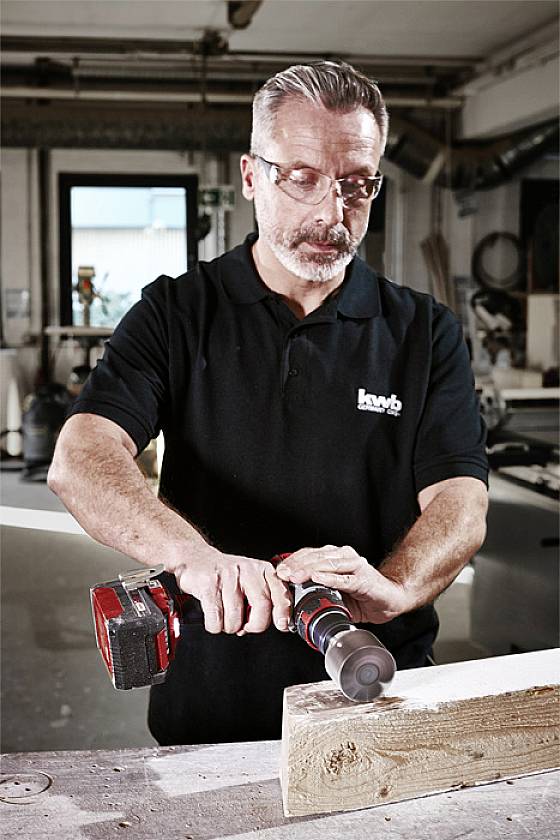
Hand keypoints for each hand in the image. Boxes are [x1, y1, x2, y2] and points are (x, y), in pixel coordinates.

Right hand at [171, 547, 291, 635]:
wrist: (196, 560)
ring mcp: (227, 576)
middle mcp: (247, 569)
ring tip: (225, 617)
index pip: (280, 591)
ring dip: (229, 626)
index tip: (281, 625)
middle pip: (261, 607)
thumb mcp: (252, 581)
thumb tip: (276, 623)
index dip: (283, 611)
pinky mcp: (208, 584)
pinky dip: (214, 626)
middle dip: (254, 625)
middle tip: (245, 627)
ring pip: (236, 618)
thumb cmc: (226, 576)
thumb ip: (265, 599)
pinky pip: (216, 619)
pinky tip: (214, 617)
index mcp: (262, 569)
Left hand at [275, 545, 410, 623]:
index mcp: (335, 557)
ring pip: (327, 564)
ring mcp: (355, 565)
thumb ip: (317, 590)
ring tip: (296, 576)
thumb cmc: (363, 594)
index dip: (293, 561)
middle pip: (316, 557)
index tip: (279, 571)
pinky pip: (344, 578)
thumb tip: (292, 599)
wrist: (390, 599)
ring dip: (309, 570)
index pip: (309, 554)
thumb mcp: (334, 592)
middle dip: (297, 565)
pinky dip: (330, 578)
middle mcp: (344, 556)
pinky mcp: (363, 578)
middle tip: (283, 574)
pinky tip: (318, 578)